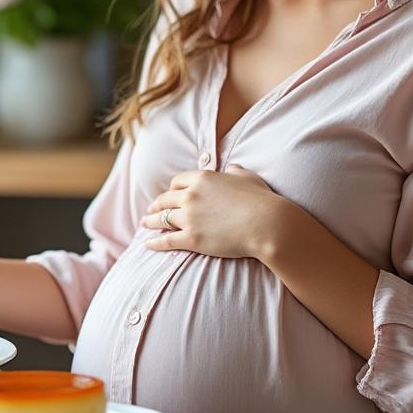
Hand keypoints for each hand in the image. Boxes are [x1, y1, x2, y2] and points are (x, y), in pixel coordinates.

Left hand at [140, 166, 293, 259]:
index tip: (169, 194)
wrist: (267, 224)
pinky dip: (154, 242)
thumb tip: (232, 168)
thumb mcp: (248, 178)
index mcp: (203, 178)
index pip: (178, 182)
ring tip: (145, 224)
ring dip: (150, 221)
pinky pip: (166, 240)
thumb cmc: (262, 200)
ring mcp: (189, 217)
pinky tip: (147, 244)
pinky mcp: (191, 239)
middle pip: (165, 199)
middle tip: (151, 209)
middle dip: (157, 204)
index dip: (171, 189)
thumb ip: (236, 171)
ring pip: (161, 219)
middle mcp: (191, 196)